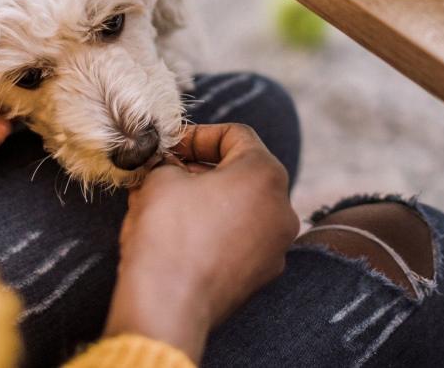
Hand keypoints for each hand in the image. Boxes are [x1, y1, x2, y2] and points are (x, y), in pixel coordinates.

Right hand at [103, 123, 298, 362]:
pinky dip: (217, 229)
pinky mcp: (264, 274)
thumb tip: (170, 166)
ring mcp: (278, 244)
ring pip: (242, 206)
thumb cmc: (167, 233)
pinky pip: (242, 238)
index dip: (197, 135)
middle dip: (202, 169)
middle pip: (242, 171)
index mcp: (265, 173)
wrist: (168, 307)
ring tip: (169, 204)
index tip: (170, 148)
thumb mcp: (160, 179)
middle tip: (166, 174)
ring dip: (209, 199)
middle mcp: (283, 207)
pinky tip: (183, 236)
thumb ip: (169, 162)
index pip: (235, 135)